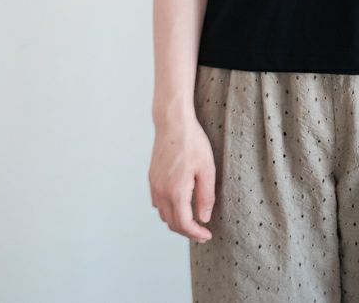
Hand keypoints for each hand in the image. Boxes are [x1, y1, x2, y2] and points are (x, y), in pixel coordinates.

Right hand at [149, 116, 216, 241]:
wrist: (172, 123)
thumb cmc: (192, 143)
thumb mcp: (207, 169)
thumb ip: (205, 197)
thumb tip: (204, 218)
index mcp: (176, 192)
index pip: (184, 225)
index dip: (196, 234)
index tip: (207, 236)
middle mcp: (161, 192)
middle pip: (172, 223)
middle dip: (187, 231)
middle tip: (202, 231)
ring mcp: (154, 185)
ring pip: (163, 214)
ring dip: (176, 221)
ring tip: (192, 219)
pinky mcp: (152, 178)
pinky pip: (157, 202)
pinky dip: (168, 210)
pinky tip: (179, 203)